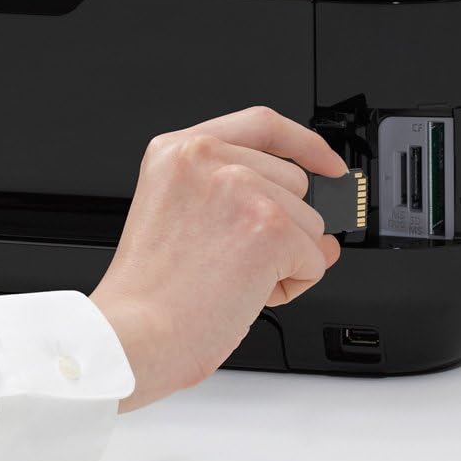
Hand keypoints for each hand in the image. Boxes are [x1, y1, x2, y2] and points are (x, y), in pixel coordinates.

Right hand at [90, 106, 346, 411]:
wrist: (132, 336)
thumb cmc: (145, 295)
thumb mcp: (180, 222)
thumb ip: (246, 206)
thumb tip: (320, 235)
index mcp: (176, 152)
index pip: (262, 124)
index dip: (304, 144)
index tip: (328, 163)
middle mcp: (205, 158)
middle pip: (294, 180)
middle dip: (282, 227)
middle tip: (233, 260)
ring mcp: (239, 188)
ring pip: (308, 221)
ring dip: (285, 260)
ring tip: (231, 279)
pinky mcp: (268, 226)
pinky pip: (314, 258)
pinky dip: (292, 285)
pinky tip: (247, 293)